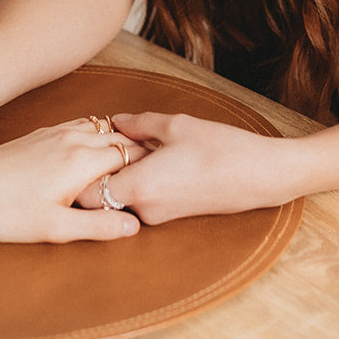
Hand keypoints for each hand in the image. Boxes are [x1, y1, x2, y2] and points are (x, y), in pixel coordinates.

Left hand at [0, 120, 146, 241]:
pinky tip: (97, 150)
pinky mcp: (45, 132)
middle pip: (121, 138)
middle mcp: (74, 139)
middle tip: (155, 169)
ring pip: (103, 127)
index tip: (160, 179)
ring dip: (120, 140)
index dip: (148, 167)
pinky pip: (84, 125)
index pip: (131, 155)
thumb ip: (97, 226)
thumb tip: (133, 226)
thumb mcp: (55, 229)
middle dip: (140, 152)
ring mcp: (58, 131)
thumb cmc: (7, 213)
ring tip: (131, 160)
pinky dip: (100, 134)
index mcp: (82, 161)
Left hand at [76, 112, 299, 224]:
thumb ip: (139, 124)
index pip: (86, 194)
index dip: (78, 175)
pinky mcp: (171, 215)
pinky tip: (150, 157)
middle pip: (100, 199)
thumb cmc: (221, 148)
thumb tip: (115, 121)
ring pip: (120, 199)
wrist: (261, 175)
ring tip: (127, 146)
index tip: (77, 152)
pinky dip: (136, 182)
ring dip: (118, 176)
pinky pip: (140, 200)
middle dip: (95, 175)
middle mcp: (144, 209)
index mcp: (140, 187)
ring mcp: (158, 216)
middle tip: (98, 145)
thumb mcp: (177, 125)